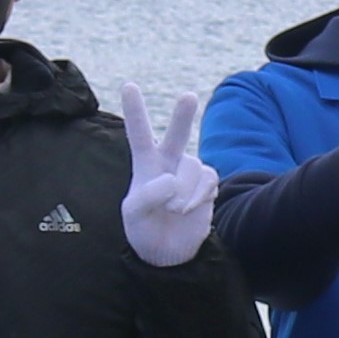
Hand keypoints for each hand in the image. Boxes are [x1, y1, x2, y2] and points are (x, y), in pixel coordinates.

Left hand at [114, 80, 215, 267]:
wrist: (168, 251)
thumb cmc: (144, 228)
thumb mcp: (134, 214)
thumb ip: (148, 195)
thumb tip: (172, 181)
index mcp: (145, 165)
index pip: (139, 134)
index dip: (136, 111)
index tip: (129, 85)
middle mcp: (169, 163)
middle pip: (177, 135)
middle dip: (183, 116)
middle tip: (188, 96)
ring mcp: (190, 173)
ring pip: (193, 169)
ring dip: (185, 193)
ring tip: (175, 211)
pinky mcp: (207, 184)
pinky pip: (209, 180)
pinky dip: (200, 196)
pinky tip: (191, 209)